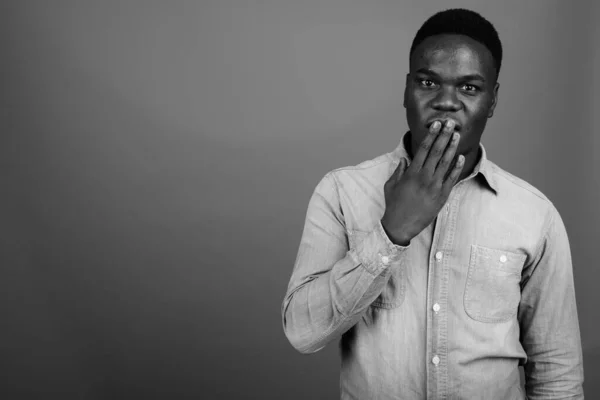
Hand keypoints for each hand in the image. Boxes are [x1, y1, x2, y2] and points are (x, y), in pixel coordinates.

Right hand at [381, 120, 464, 245]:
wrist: (401, 225)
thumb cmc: (394, 205)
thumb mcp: (391, 185)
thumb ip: (399, 171)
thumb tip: (405, 160)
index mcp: (411, 173)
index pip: (423, 149)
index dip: (431, 135)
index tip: (436, 125)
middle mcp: (424, 177)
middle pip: (437, 151)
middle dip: (444, 135)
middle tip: (451, 123)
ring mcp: (435, 186)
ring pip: (446, 162)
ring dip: (452, 147)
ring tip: (457, 135)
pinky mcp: (442, 196)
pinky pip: (451, 178)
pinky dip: (456, 167)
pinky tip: (460, 157)